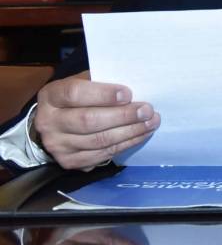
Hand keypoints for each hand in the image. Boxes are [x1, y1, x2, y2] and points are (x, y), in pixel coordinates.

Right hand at [34, 73, 159, 169]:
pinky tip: (141, 135)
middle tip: (147, 111)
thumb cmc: (77, 98)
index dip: (103, 94)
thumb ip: (102, 81)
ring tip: (151, 122)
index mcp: (51, 96)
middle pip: (88, 121)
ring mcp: (57, 145)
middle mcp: (48, 122)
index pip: (75, 94)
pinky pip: (102, 154)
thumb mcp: (83, 82)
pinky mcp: (69, 162)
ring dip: (130, 132)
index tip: (128, 94)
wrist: (55, 124)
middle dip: (123, 116)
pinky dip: (126, 144)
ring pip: (99, 141)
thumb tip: (135, 85)